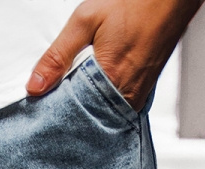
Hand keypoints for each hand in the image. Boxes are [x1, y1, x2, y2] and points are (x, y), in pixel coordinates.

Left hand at [26, 0, 204, 110]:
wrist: (170, 0)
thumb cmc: (135, 5)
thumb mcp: (86, 21)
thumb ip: (57, 55)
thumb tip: (35, 86)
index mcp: (110, 82)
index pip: (73, 115)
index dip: (55, 114)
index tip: (41, 111)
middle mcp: (126, 98)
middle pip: (87, 120)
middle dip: (69, 114)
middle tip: (56, 103)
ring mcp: (136, 100)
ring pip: (101, 117)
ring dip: (85, 109)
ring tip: (76, 95)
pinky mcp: (141, 96)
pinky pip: (115, 110)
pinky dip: (101, 104)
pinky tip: (93, 92)